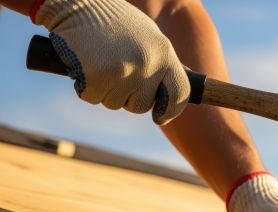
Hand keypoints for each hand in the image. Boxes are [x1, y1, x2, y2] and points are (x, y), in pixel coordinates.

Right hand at [33, 0, 189, 123]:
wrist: (78, 3)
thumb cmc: (112, 22)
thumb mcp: (147, 38)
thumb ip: (159, 64)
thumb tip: (170, 94)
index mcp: (165, 53)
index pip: (180, 93)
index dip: (170, 110)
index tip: (160, 117)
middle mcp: (149, 63)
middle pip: (141, 105)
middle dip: (125, 97)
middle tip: (113, 74)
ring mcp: (125, 70)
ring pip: (114, 103)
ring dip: (103, 90)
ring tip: (98, 62)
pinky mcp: (99, 75)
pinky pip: (92, 97)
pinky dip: (84, 86)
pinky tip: (84, 64)